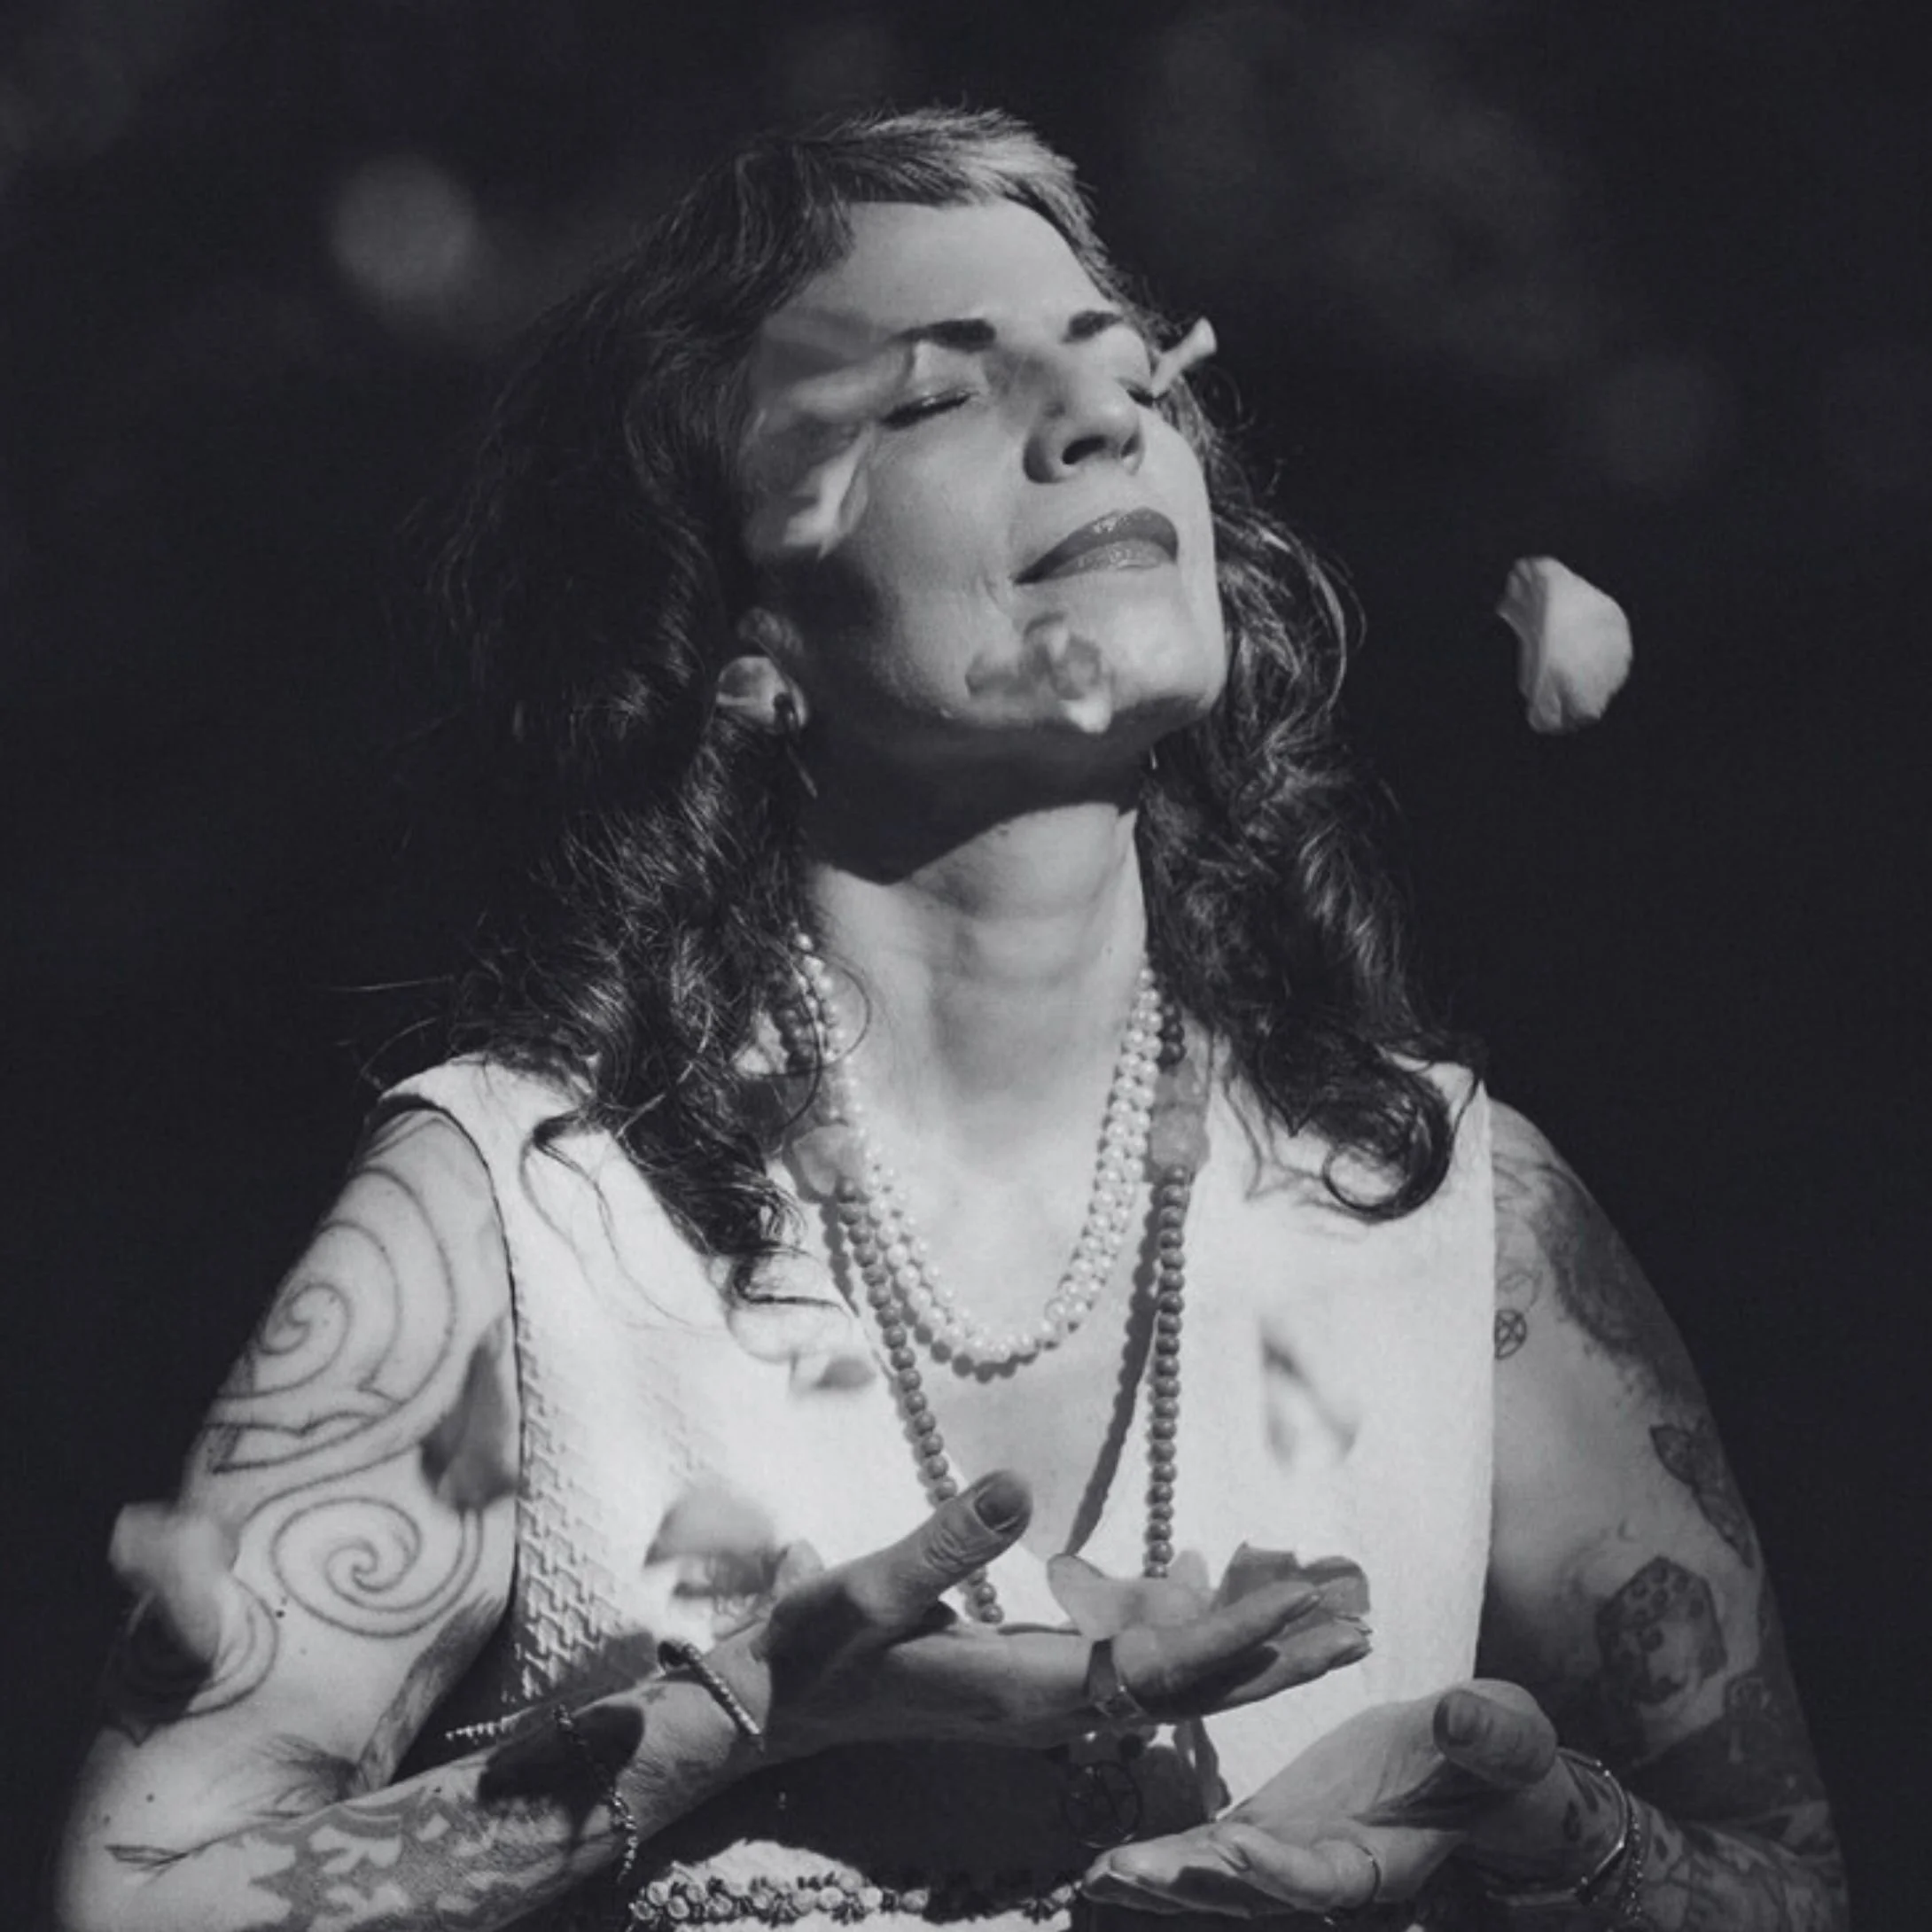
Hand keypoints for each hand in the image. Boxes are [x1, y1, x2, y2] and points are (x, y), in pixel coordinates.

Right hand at [710, 1473, 1373, 1763]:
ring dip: (1250, 1649)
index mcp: (1030, 1689)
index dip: (1233, 1634)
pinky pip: (1141, 1670)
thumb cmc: (818, 1647)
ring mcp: (1052, 1706)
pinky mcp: (1040, 1689)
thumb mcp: (867, 1589)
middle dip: (1276, 1652)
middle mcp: (1059, 1711)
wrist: (777, 1706)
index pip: (1156, 1666)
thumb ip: (942, 1543)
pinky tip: (1217, 1598)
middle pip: (1192, 1689)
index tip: (1301, 1600)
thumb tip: (1016, 1487)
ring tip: (1324, 1611)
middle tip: (1361, 1612)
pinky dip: (1197, 1638)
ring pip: (1175, 1683)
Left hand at [1081, 1680, 1621, 1917]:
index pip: (1326, 1879)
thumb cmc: (1498, 1752)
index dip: (1282, 1869)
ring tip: (1094, 1876)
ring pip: (1218, 1883)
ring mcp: (1294, 1856)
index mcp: (1386, 1860)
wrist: (1471, 1765)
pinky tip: (1104, 1868)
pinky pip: (1210, 1853)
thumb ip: (1488, 1735)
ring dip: (1158, 1883)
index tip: (1236, 1846)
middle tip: (1123, 1872)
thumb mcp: (1505, 1736)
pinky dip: (1163, 1862)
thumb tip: (1460, 1716)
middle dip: (1189, 1885)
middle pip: (1253, 1894)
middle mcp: (1332, 1873)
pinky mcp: (1270, 1832)